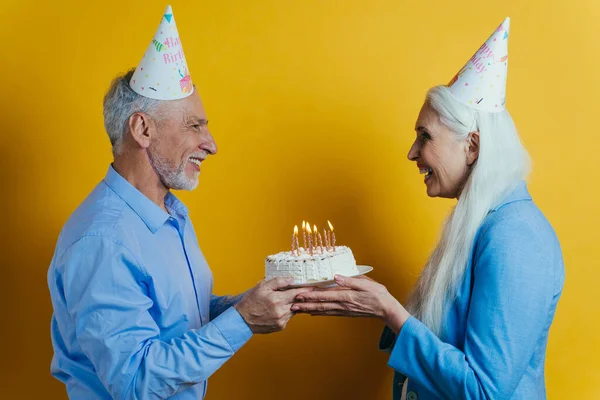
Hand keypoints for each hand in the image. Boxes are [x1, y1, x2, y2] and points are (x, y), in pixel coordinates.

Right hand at [234, 277, 313, 333]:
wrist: (242, 320)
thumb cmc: (251, 301)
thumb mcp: (262, 286)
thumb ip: (277, 282)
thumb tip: (291, 279)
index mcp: (277, 299)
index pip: (296, 293)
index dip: (306, 289)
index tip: (314, 287)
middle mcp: (281, 311)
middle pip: (298, 302)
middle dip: (302, 297)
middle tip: (309, 291)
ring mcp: (281, 320)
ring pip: (294, 310)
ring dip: (293, 304)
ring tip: (288, 299)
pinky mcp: (280, 326)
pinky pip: (288, 317)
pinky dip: (287, 311)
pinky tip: (280, 308)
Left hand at [291, 275, 410, 333]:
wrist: (386, 309)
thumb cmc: (378, 294)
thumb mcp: (366, 284)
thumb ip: (350, 281)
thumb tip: (336, 276)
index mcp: (347, 296)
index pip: (325, 295)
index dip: (311, 295)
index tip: (299, 294)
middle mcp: (343, 305)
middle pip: (321, 305)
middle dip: (305, 305)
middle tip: (291, 305)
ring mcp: (344, 311)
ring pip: (323, 310)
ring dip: (309, 310)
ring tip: (297, 310)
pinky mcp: (346, 313)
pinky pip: (330, 313)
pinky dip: (319, 313)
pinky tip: (312, 313)